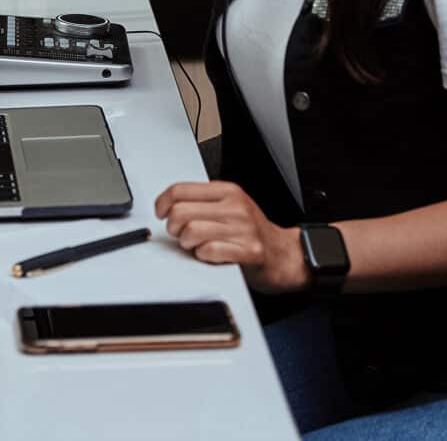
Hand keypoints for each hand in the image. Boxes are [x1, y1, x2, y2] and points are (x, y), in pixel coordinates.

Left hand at [155, 181, 309, 294]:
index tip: (161, 212)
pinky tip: (208, 254)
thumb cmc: (252, 231)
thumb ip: (203, 201)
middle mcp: (235, 207)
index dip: (162, 203)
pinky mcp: (248, 251)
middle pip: (181, 211)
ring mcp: (243, 229)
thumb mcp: (230, 205)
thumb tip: (168, 204)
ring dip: (186, 243)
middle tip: (179, 233)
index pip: (180, 190)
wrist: (285, 254)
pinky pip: (210, 250)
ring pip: (191, 231)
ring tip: (194, 245)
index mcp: (228, 191)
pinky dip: (202, 255)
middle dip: (173, 227)